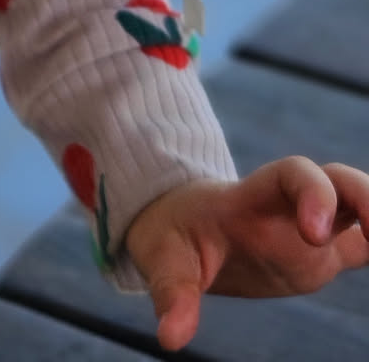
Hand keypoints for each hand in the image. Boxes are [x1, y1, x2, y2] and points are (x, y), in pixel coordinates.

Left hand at [123, 158, 368, 350]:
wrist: (182, 226)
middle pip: (342, 181)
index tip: (314, 233)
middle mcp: (291, 206)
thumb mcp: (164, 258)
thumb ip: (172, 291)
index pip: (294, 174)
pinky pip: (362, 246)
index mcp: (254, 197)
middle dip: (367, 197)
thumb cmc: (174, 236)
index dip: (313, 193)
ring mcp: (313, 231)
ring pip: (359, 207)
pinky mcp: (323, 256)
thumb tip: (170, 337)